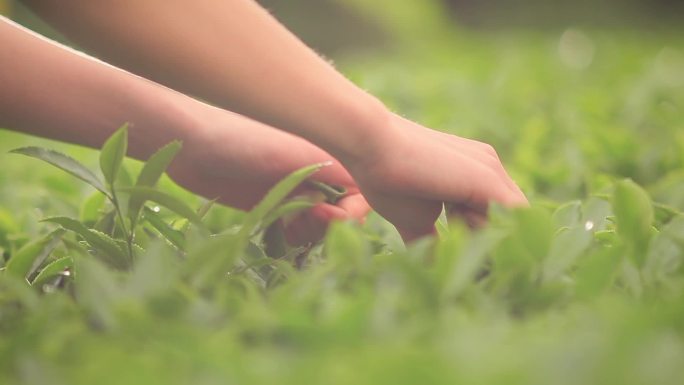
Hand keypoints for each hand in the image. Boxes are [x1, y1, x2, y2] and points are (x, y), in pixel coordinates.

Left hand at [165, 108, 369, 243]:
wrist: (187, 141)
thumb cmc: (242, 138)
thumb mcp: (292, 153)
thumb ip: (331, 172)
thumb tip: (367, 195)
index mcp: (327, 154)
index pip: (361, 192)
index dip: (352, 213)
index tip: (329, 219)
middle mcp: (314, 172)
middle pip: (343, 212)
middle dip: (330, 226)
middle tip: (303, 225)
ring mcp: (293, 189)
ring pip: (319, 224)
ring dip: (311, 234)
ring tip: (288, 229)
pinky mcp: (271, 204)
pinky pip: (295, 228)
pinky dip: (293, 236)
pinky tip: (278, 233)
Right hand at [347, 113, 527, 240]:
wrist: (371, 146)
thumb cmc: (386, 179)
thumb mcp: (413, 219)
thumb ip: (429, 242)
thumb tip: (432, 268)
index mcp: (474, 174)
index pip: (497, 216)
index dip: (481, 239)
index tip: (452, 244)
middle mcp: (489, 166)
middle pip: (510, 221)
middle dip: (486, 241)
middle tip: (451, 231)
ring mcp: (491, 169)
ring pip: (515, 222)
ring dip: (486, 238)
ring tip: (450, 219)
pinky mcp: (488, 178)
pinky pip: (514, 218)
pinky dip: (496, 235)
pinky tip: (459, 221)